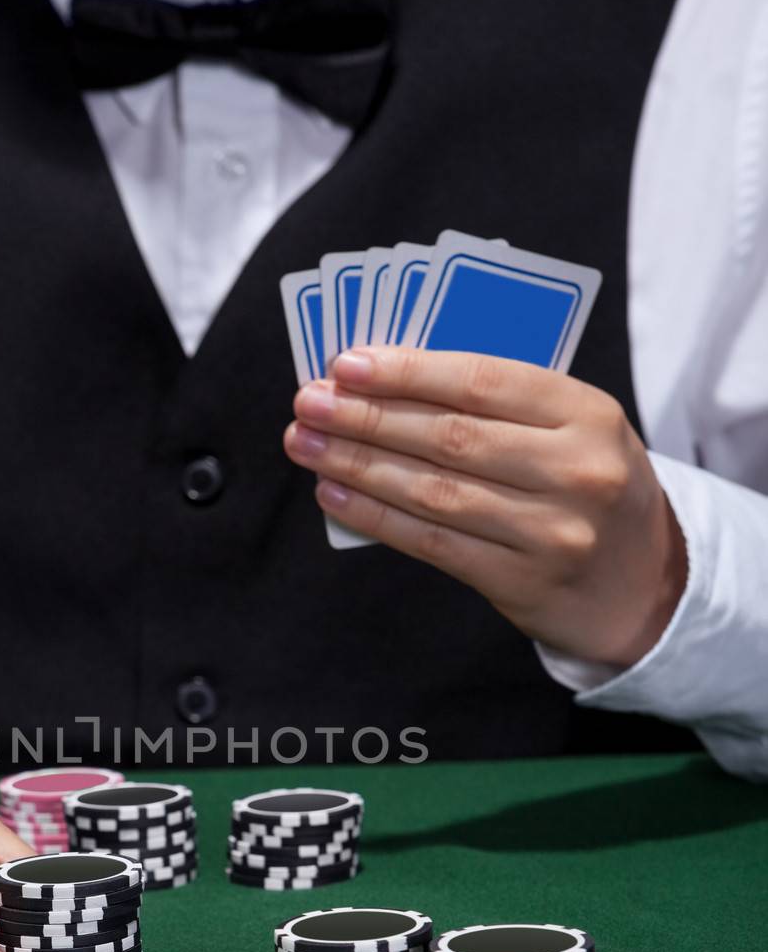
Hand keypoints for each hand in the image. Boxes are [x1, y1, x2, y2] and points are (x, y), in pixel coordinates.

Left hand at [285, 347, 687, 667]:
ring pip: (433, 491)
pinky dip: (374, 516)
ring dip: (358, 465)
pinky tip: (333, 494)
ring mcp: (550, 533)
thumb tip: (390, 381)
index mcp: (589, 413)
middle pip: (449, 436)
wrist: (646, 588)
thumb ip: (503, 404)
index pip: (484, 381)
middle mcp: (575, 471)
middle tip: (307, 403)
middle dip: (366, 417)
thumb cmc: (590, 488)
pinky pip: (431, 543)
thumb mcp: (574, 429)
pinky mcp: (521, 583)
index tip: (345, 364)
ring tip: (306, 444)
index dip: (408, 371)